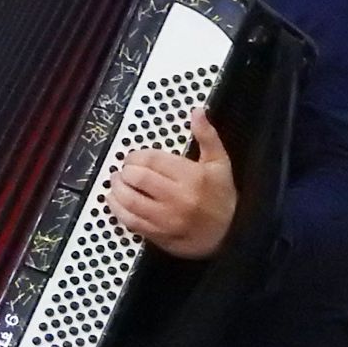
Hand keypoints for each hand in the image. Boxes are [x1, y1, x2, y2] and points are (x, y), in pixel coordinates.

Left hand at [108, 108, 235, 259]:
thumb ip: (207, 136)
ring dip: (116, 190)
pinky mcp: (160, 235)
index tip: (133, 158)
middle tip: (124, 170)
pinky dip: (117, 210)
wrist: (231, 235)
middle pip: (137, 179)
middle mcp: (178, 198)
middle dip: (125, 171)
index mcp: (192, 176)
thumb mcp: (220, 163)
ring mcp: (167, 219)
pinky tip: (116, 202)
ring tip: (117, 183)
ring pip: (130, 201)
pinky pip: (131, 222)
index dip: (135, 156)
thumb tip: (198, 111)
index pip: (152, 160)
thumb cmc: (222, 196)